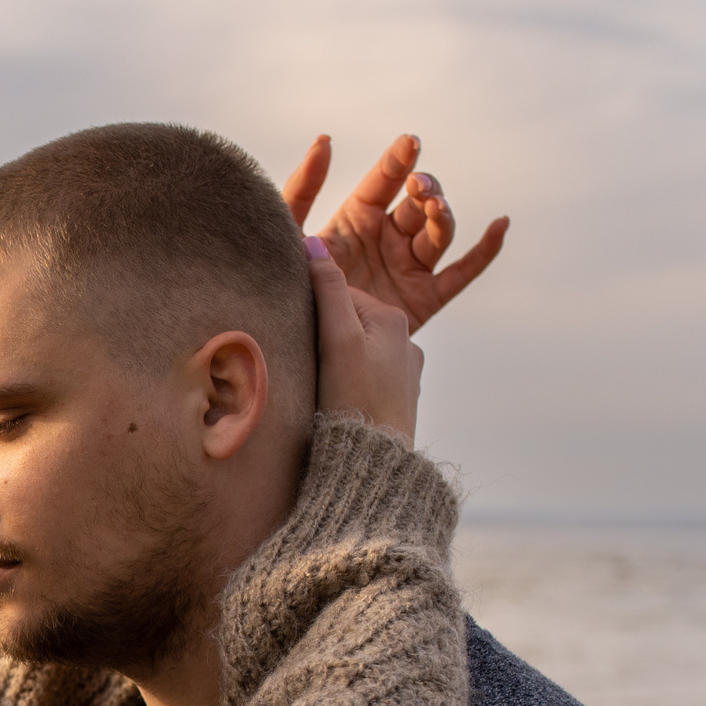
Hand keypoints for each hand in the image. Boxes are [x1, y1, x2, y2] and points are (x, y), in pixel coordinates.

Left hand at [281, 134, 507, 331]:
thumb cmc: (287, 286)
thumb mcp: (289, 235)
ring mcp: (410, 266)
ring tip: (434, 208)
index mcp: (358, 218)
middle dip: (424, 190)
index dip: (397, 162)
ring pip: (439, 232)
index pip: (383, 182)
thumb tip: (324, 142)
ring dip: (443, 216)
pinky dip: (485, 250)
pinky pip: (463, 271)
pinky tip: (500, 225)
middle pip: (418, 204)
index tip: (409, 143)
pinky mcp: (426, 297)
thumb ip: (301, 190)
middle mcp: (389, 238)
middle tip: (418, 185)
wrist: (301, 346)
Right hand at [308, 237, 422, 441]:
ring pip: (360, 353)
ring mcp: (406, 373)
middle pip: (351, 324)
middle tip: (306, 364)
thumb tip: (312, 242)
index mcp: (393, 320)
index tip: (298, 335)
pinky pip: (368, 381)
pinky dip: (351, 386)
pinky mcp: (400, 401)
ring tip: (322, 389)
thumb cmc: (353, 401)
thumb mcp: (335, 339)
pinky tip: (339, 405)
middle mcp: (406, 342)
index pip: (341, 297)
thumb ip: (327, 290)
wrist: (376, 464)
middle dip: (326, 338)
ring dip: (339, 363)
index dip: (313, 313)